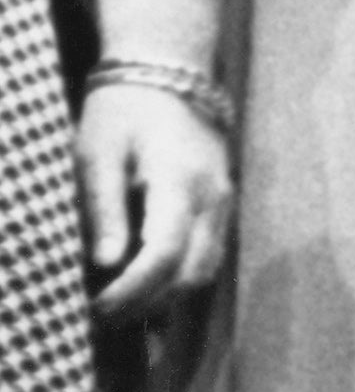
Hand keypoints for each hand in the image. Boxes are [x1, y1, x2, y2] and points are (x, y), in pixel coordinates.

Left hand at [76, 78, 229, 323]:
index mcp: (179, 182)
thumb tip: (106, 264)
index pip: (164, 254)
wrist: (168, 76)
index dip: (130, 291)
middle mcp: (212, 198)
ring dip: (165, 298)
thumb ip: (104, 208)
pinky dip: (178, 280)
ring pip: (205, 272)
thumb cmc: (123, 112)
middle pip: (192, 274)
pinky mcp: (222, 207)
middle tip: (99, 316)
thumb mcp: (98, 153)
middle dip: (147, 304)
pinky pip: (207, 257)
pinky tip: (145, 285)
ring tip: (119, 304)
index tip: (94, 309)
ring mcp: (223, 204)